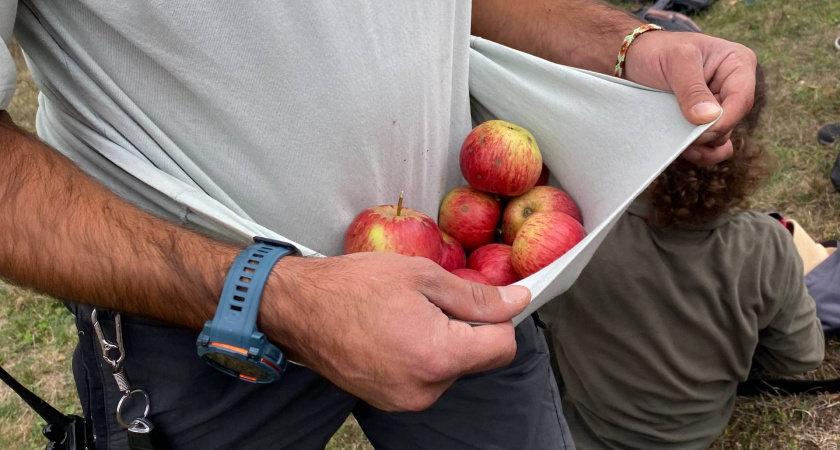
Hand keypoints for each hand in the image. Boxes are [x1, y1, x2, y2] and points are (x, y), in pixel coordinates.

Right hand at [260, 252, 530, 410]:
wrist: (299, 309)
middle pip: (477, 359)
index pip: (503, 347)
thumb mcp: (423, 276)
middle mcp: (426, 389)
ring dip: (442, 344)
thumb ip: (476, 296)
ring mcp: (406, 401)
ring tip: (404, 317)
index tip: (479, 300)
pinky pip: (426, 379)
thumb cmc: (356, 285)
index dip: (499, 318)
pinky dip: (421, 357)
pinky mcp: (391, 402)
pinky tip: (394, 334)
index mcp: (438, 356)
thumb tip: (518, 302)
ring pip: (451, 370)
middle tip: (429, 302)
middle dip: (466, 330)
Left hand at [624, 31, 756, 165]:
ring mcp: (720, 106)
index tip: (698, 131)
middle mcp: (733, 86)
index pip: (742, 100)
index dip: (723, 121)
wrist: (635, 60)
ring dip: (699, 144)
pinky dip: (701, 152)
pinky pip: (713, 146)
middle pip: (731, 122)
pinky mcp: (705, 122)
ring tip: (676, 140)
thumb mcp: (676, 61)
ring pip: (720, 137)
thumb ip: (692, 89)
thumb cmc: (657, 52)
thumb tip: (709, 117)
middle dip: (706, 133)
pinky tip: (686, 151)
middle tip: (678, 132)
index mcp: (737, 64)